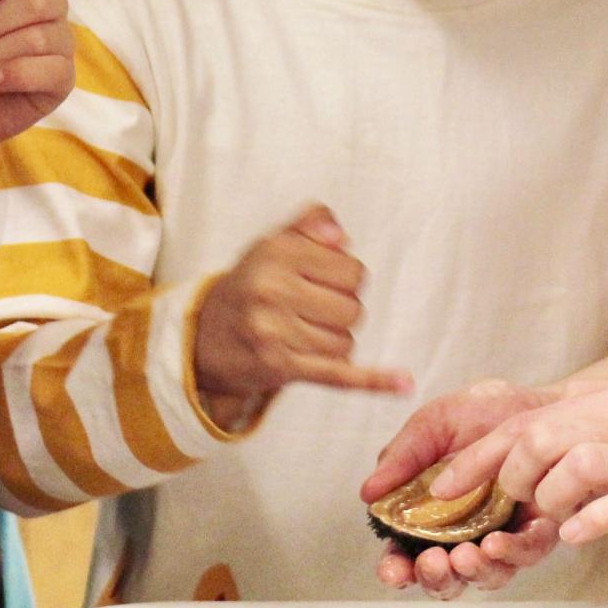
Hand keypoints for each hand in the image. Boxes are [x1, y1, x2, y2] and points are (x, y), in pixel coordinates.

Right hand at [193, 204, 412, 403]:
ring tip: (302, 332)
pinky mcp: (280, 368)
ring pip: (346, 341)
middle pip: (353, 307)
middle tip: (310, 309)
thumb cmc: (251, 285)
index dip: (345, 277)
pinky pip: (338, 375)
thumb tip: (340, 236)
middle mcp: (273, 290)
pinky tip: (404, 384)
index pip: (352, 270)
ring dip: (334, 340)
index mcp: (276, 252)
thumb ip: (312, 223)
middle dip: (341, 310)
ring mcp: (275, 332)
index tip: (321, 281)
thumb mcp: (274, 242)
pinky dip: (374, 381)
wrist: (203, 338)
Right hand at [363, 379, 564, 596]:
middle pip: (444, 576)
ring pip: (485, 575)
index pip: (406, 553)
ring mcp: (500, 535)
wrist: (536, 400)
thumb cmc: (482, 411)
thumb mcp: (433, 424)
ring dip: (473, 571)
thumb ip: (402, 457)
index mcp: (429, 513)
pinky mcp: (535, 531)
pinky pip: (526, 553)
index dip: (396, 568)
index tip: (391, 568)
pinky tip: (498, 541)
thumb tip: (368, 493)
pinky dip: (512, 552)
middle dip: (435, 577)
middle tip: (432, 561)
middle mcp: (464, 532)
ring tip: (466, 554)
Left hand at [444, 378, 607, 560]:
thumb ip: (601, 436)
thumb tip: (544, 459)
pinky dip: (582, 522)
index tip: (444, 484)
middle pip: (535, 434)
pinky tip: (579, 535)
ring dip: (540, 501)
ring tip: (544, 526)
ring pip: (565, 460)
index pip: (530, 416)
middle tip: (482, 514)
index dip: (479, 452)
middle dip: (493, 479)